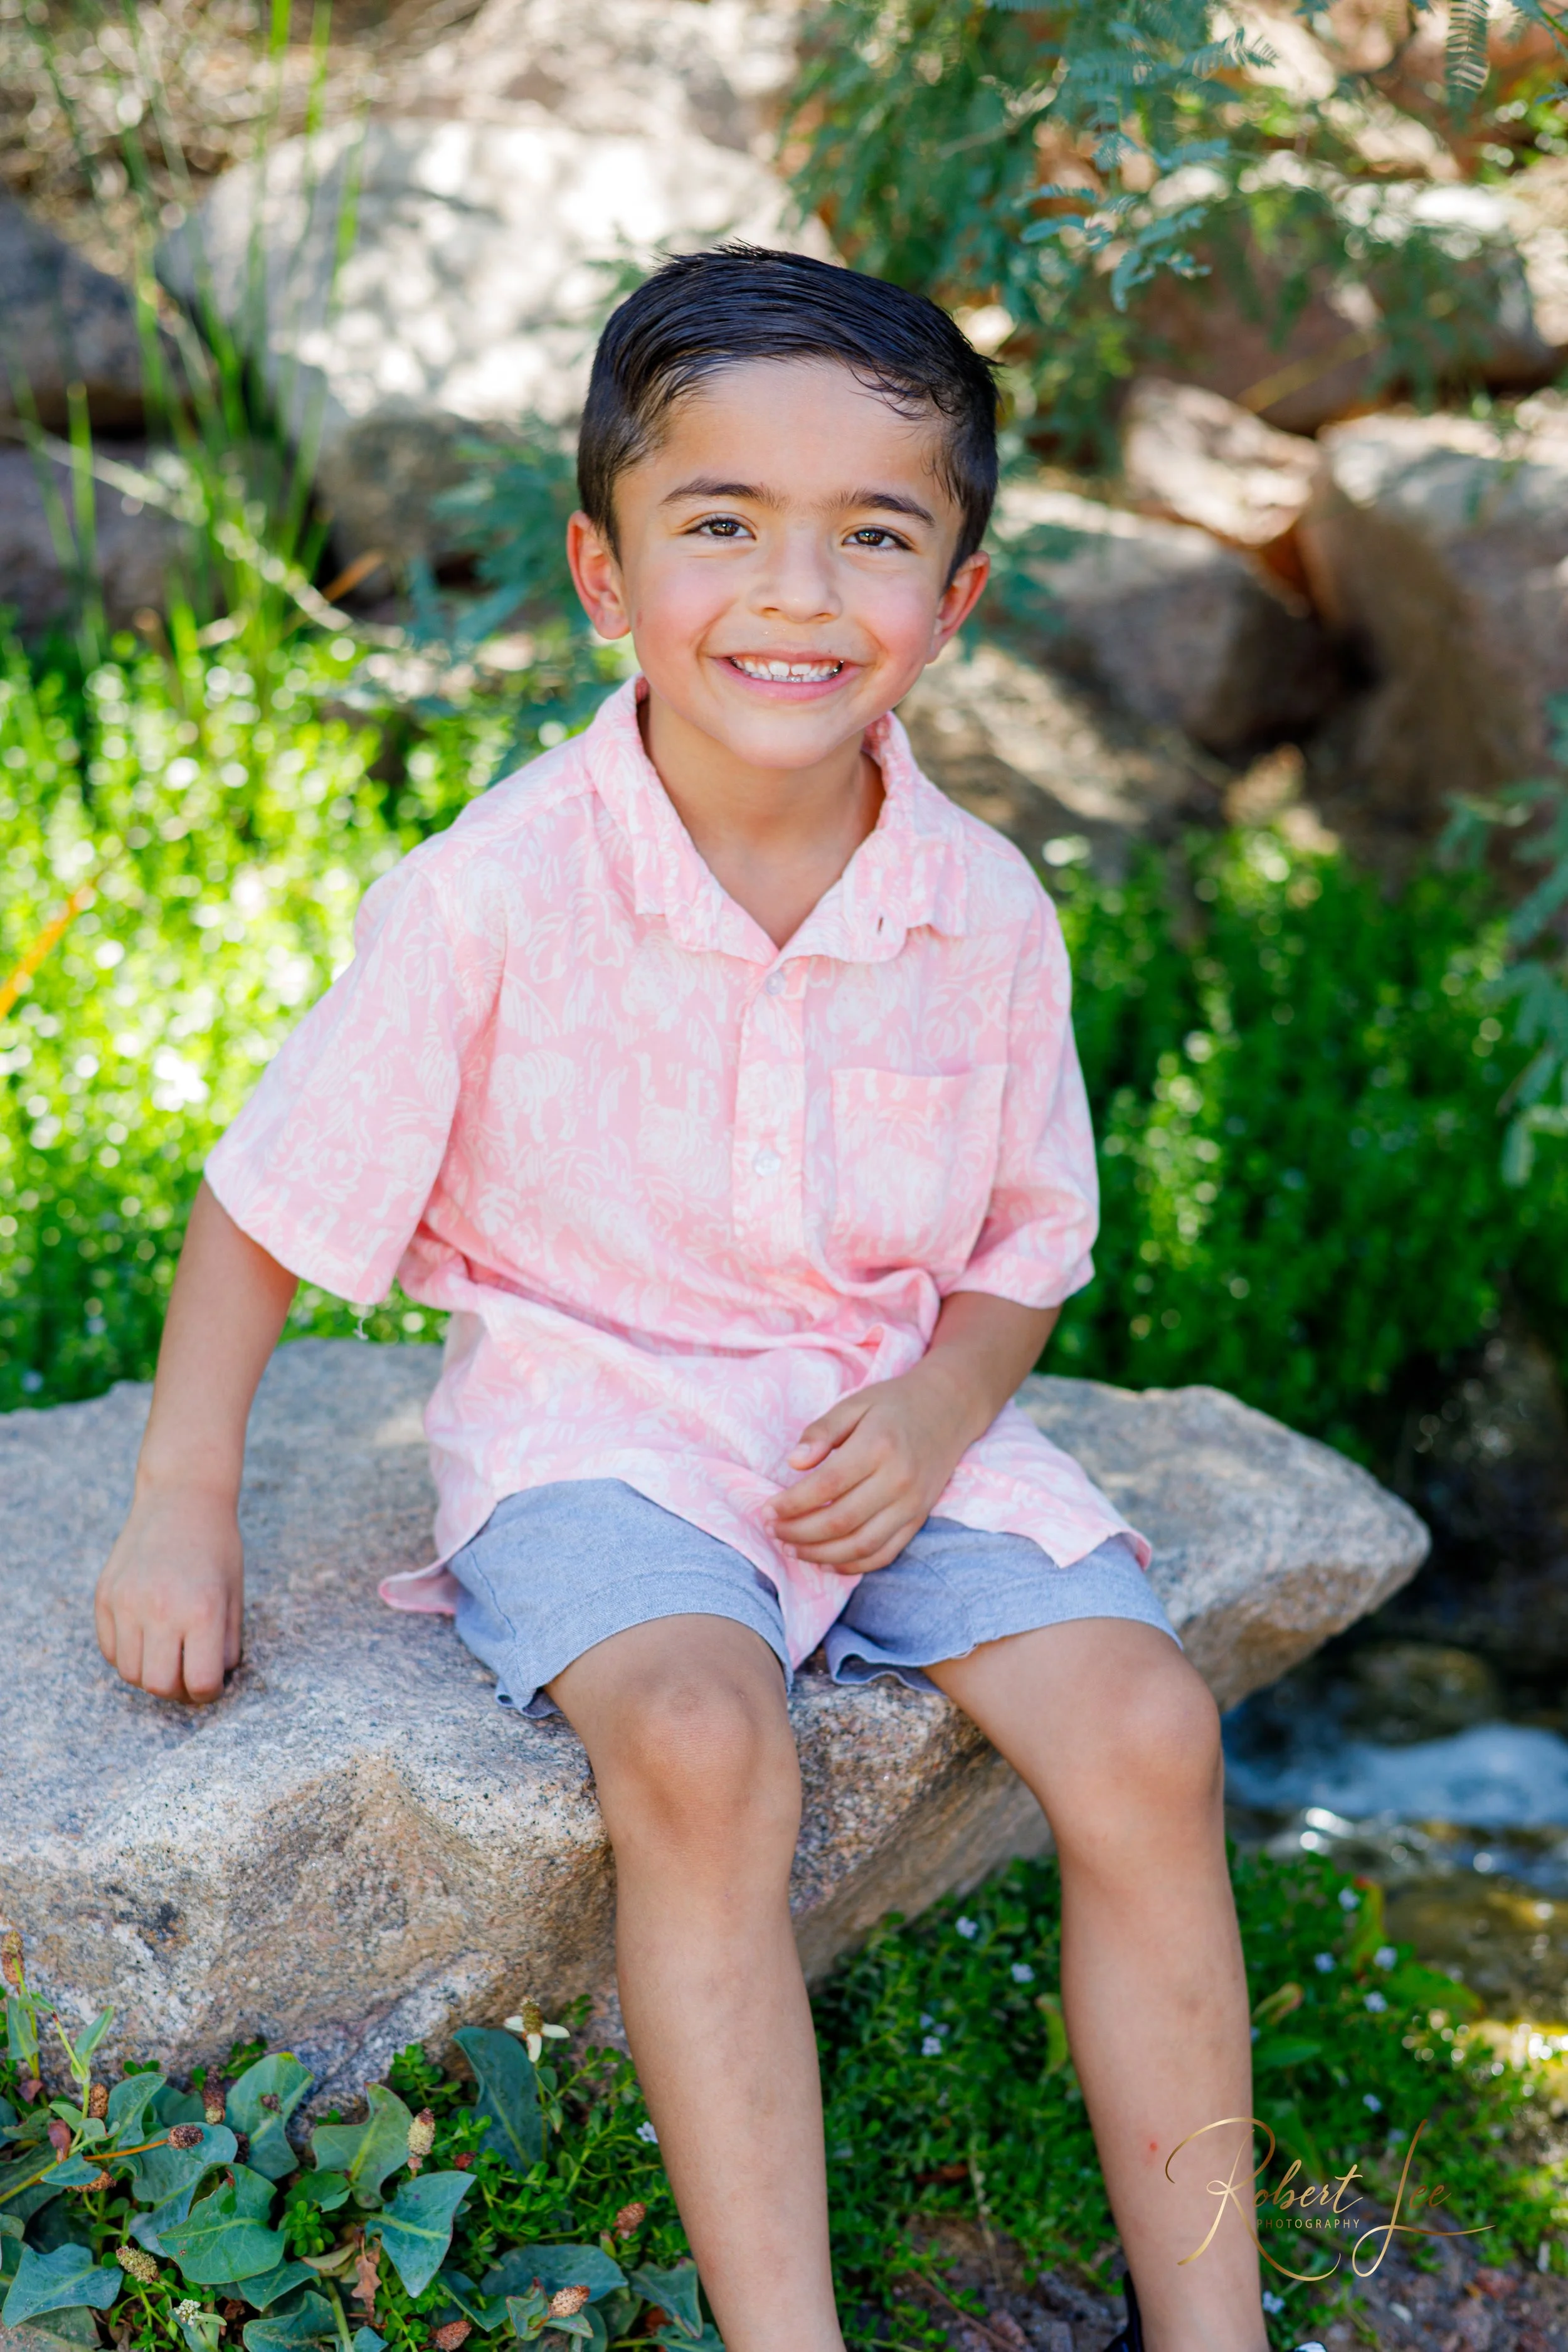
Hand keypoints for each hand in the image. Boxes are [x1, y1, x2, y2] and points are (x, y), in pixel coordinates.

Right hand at [95, 1484, 243, 1704]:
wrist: (182, 1497)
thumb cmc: (217, 1548)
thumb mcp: (235, 1596)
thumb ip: (226, 1644)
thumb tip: (211, 1684)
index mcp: (202, 1610)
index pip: (199, 1682)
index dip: (208, 1691)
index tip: (210, 1682)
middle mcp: (160, 1609)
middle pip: (158, 1685)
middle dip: (176, 1689)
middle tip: (187, 1674)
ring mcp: (127, 1602)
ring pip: (130, 1673)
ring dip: (150, 1673)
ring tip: (168, 1652)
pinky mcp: (105, 1596)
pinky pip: (110, 1650)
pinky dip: (128, 1654)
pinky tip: (147, 1635)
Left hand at [767, 1363, 969, 1575]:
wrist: (949, 1409)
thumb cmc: (894, 1404)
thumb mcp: (855, 1403)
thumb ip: (822, 1431)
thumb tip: (794, 1463)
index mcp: (878, 1446)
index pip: (826, 1486)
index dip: (791, 1504)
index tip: (766, 1509)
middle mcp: (899, 1480)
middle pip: (840, 1521)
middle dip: (799, 1532)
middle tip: (772, 1531)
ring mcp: (913, 1504)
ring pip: (861, 1545)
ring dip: (820, 1554)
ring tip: (791, 1548)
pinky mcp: (919, 1519)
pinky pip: (884, 1554)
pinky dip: (853, 1564)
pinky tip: (826, 1562)